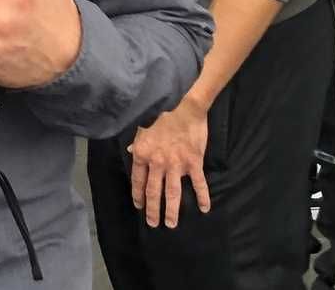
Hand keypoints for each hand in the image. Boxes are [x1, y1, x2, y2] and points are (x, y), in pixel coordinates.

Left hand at [128, 99, 210, 228]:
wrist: (186, 110)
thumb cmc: (162, 118)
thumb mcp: (143, 129)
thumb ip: (137, 142)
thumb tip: (130, 150)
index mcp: (143, 154)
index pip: (138, 181)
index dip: (138, 196)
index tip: (139, 207)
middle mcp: (157, 163)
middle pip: (153, 191)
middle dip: (152, 210)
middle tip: (153, 224)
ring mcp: (176, 165)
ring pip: (172, 193)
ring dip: (171, 211)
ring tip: (170, 224)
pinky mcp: (193, 164)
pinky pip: (199, 184)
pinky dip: (203, 197)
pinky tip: (205, 208)